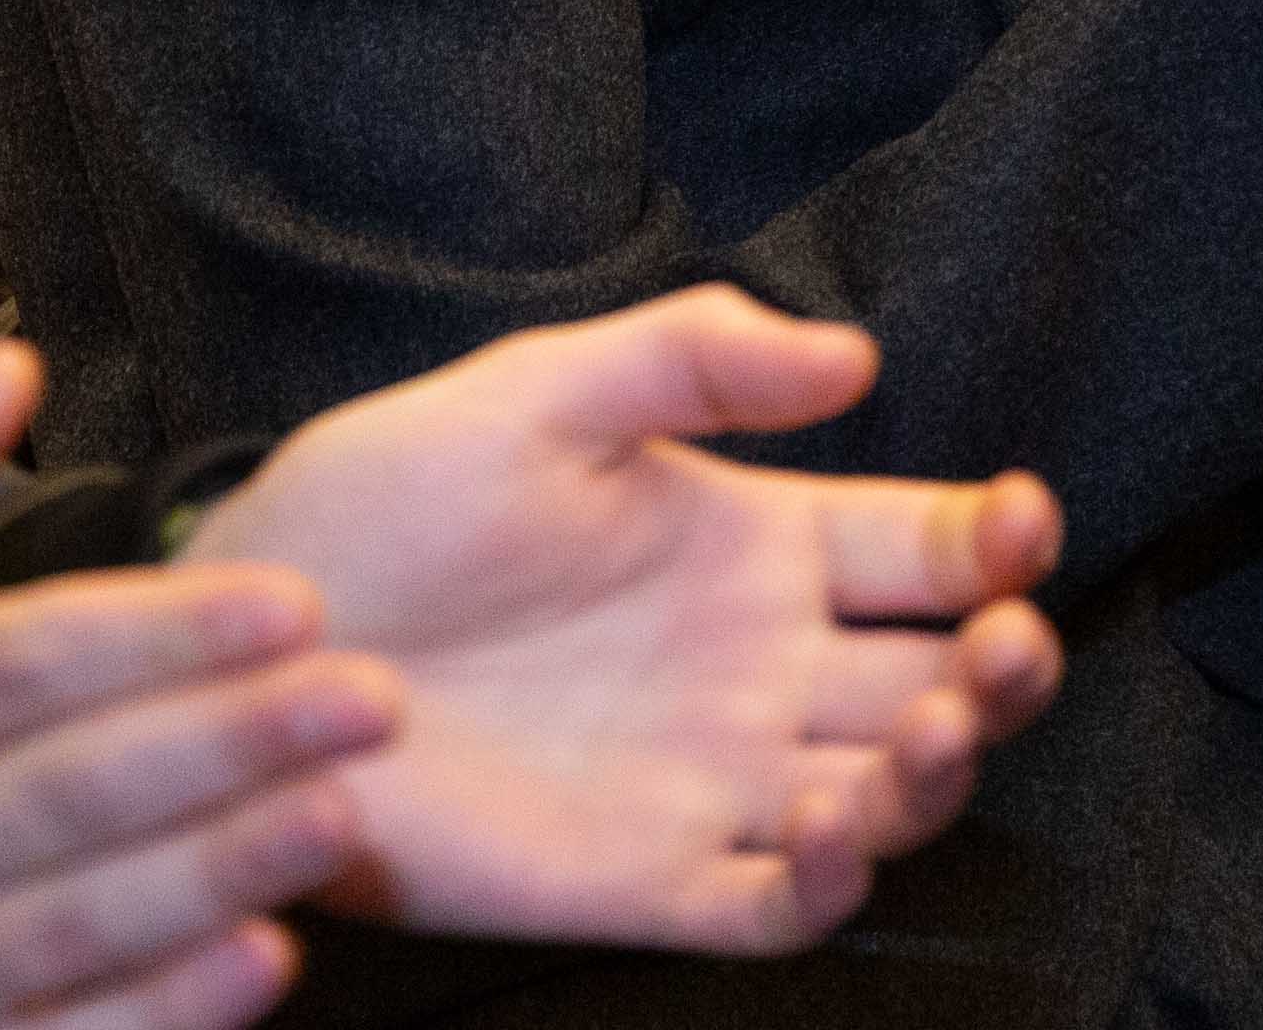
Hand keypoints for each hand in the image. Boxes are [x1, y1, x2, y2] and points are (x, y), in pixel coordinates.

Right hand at [0, 343, 398, 1029]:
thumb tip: (10, 359)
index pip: (23, 661)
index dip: (163, 631)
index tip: (295, 597)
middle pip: (80, 789)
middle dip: (237, 740)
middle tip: (375, 693)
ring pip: (89, 919)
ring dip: (227, 869)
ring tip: (345, 809)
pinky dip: (166, 1009)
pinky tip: (267, 956)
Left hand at [186, 288, 1068, 957]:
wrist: (244, 644)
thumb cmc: (385, 501)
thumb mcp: (537, 391)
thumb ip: (693, 355)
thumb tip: (856, 355)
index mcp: (754, 544)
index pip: (927, 550)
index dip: (998, 541)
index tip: (1019, 521)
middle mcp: (758, 668)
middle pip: (941, 680)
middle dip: (1005, 668)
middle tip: (1002, 647)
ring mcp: (711, 781)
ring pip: (887, 799)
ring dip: (939, 775)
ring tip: (930, 733)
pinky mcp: (645, 881)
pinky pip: (777, 907)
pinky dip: (834, 882)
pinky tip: (831, 825)